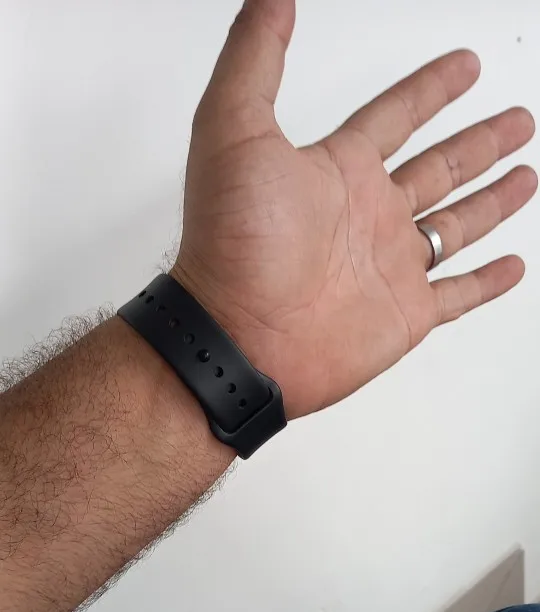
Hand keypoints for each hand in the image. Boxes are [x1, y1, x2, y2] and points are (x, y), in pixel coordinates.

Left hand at [173, 0, 536, 419]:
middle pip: (440, 167)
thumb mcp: (233, 129)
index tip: (465, 65)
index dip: (432, 88)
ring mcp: (391, 265)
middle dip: (480, 142)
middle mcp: (370, 215)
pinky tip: (512, 265)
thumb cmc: (233, 243)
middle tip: (517, 120)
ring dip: (493, 200)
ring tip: (528, 177)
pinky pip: (459, 293)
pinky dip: (487, 282)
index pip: (398, 115)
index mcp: (339, 170)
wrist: (241, 337)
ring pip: (457, 224)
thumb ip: (255, 59)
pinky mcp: (406, 314)